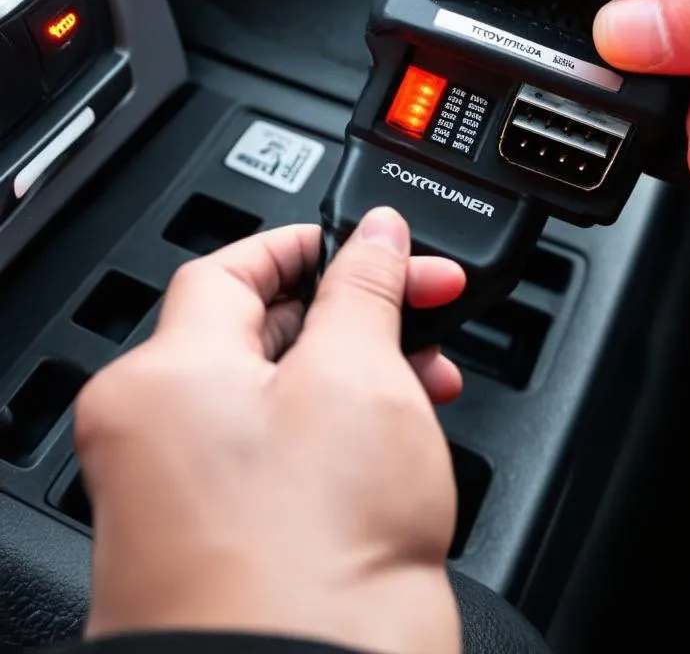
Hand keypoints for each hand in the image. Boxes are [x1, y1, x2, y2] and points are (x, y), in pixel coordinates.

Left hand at [75, 212, 463, 653]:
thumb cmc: (310, 559)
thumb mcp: (358, 378)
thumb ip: (366, 287)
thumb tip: (378, 235)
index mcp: (162, 380)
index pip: (232, 267)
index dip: (310, 243)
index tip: (368, 240)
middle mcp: (156, 437)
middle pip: (262, 332)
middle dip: (356, 312)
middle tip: (424, 301)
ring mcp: (189, 498)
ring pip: (283, 397)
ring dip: (363, 373)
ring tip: (429, 377)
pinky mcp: (230, 542)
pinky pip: (285, 457)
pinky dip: (343, 434)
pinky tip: (400, 439)